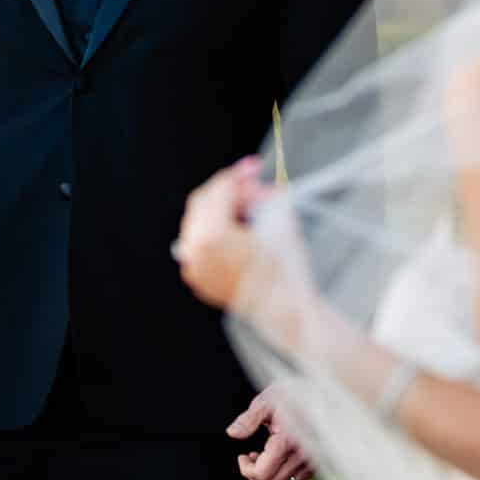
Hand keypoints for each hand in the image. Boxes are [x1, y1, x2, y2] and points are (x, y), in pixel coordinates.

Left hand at [175, 157, 272, 309]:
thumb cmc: (286, 270)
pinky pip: (200, 246)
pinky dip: (216, 233)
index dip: (239, 175)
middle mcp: (196, 251)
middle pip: (204, 203)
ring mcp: (194, 266)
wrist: (285, 311)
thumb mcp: (280, 222)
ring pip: (200, 224)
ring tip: (251, 211)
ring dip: (223, 211)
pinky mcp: (199, 279)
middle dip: (230, 191)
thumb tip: (259, 184)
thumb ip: (264, 195)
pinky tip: (240, 232)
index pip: (219, 190)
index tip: (254, 168)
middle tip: (254, 187)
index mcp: (212, 235)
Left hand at [227, 385, 314, 479]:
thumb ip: (249, 419)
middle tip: (251, 457)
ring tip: (264, 459)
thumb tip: (232, 433)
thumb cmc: (293, 394)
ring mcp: (310, 462)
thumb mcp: (267, 401)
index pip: (262, 474)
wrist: (324, 392)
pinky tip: (278, 462)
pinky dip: (283, 479)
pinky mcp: (316, 464)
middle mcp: (301, 455)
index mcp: (287, 440)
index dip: (246, 469)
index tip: (242, 456)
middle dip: (254, 476)